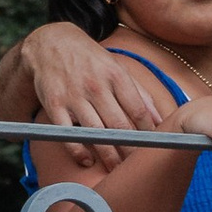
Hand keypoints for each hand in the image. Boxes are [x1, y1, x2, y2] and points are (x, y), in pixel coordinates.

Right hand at [10, 22, 179, 171]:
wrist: (51, 43)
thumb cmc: (91, 60)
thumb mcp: (117, 68)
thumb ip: (140, 94)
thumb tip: (161, 121)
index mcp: (116, 76)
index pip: (138, 110)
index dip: (148, 133)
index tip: (154, 148)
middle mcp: (96, 86)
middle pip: (119, 126)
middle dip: (131, 150)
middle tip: (137, 166)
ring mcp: (74, 96)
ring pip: (96, 133)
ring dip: (108, 155)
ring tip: (117, 169)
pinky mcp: (55, 104)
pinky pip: (68, 133)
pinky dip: (78, 150)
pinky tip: (88, 160)